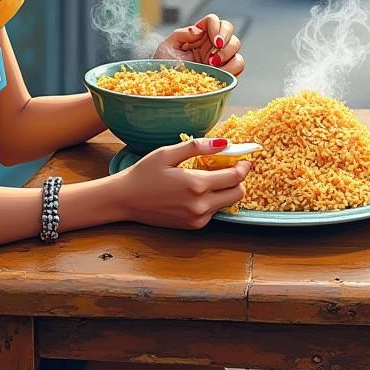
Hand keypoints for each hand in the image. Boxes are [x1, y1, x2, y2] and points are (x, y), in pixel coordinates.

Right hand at [112, 137, 250, 228]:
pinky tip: (198, 190)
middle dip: (238, 179)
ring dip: (226, 190)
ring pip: (227, 204)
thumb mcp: (168, 153)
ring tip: (211, 176)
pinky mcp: (192, 226)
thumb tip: (224, 143)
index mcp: (196, 184)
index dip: (243, 166)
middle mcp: (200, 205)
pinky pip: (214, 212)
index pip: (235, 177)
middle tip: (230, 167)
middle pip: (237, 194)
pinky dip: (214, 200)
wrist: (125, 200)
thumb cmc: (144, 173)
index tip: (244, 158)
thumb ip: (197, 147)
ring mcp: (197, 219)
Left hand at [153, 13, 243, 75]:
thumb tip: (199, 30)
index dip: (217, 26)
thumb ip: (181, 34)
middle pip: (229, 30)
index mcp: (198, 34)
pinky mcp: (225, 71)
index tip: (213, 40)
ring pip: (236, 47)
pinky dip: (232, 69)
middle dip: (226, 41)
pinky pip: (239, 66)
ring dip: (227, 55)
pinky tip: (219, 73)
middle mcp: (211, 43)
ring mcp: (220, 57)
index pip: (214, 20)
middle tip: (213, 56)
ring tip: (212, 65)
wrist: (166, 87)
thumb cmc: (163, 66)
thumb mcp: (167, 47)